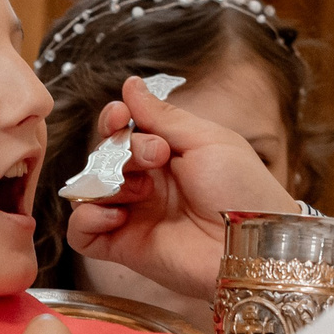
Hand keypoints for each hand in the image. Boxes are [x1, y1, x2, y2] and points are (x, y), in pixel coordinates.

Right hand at [66, 76, 297, 301]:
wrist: (252, 244)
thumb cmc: (243, 189)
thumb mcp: (206, 140)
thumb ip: (162, 116)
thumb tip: (131, 85)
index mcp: (167, 155)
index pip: (122, 132)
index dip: (113, 121)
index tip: (119, 116)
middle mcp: (146, 183)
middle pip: (103, 156)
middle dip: (121, 150)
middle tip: (155, 157)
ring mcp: (133, 215)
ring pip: (88, 190)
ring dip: (106, 182)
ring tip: (141, 190)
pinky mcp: (124, 248)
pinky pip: (81, 232)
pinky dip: (87, 218)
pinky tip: (117, 216)